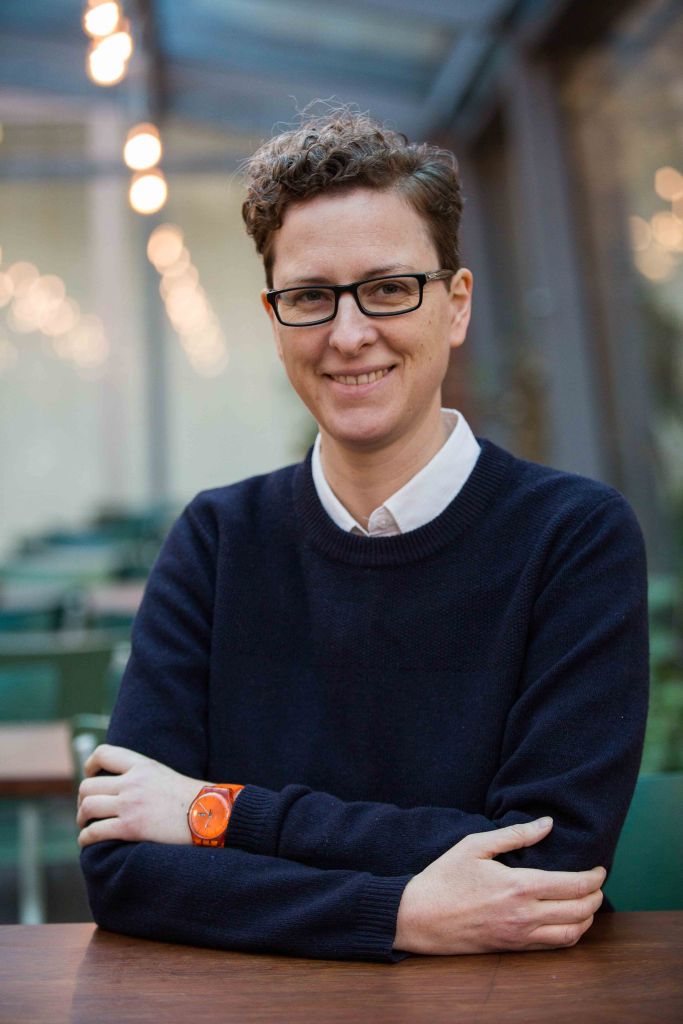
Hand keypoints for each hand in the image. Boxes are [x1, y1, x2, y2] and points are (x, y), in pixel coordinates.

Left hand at [76, 744, 206, 847]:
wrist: (210, 814)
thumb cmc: (192, 798)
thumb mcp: (164, 775)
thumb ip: (142, 776)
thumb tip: (124, 785)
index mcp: (142, 765)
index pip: (104, 753)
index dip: (90, 764)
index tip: (89, 774)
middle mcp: (133, 782)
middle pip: (88, 785)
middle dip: (82, 799)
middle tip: (86, 809)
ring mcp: (131, 804)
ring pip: (88, 807)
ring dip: (81, 818)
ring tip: (86, 825)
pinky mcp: (131, 827)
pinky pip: (95, 831)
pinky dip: (86, 838)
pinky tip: (87, 841)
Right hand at [393, 817, 604, 953]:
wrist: (420, 917)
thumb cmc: (445, 877)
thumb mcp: (475, 845)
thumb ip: (515, 834)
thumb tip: (546, 824)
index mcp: (519, 886)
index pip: (573, 886)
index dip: (594, 878)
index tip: (600, 869)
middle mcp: (525, 915)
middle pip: (579, 911)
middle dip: (596, 897)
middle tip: (598, 884)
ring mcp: (520, 936)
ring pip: (571, 934)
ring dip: (586, 919)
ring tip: (588, 903)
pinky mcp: (512, 948)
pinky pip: (552, 946)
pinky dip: (570, 935)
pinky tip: (567, 922)